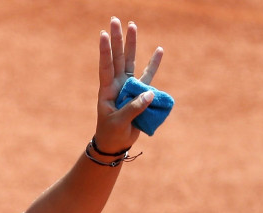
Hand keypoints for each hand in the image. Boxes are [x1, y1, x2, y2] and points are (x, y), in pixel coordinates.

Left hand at [94, 18, 163, 152]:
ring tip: (132, 25)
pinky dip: (154, 64)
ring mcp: (128, 86)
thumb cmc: (111, 132)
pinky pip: (148, 76)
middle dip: (117, 39)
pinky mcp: (139, 93)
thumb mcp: (119, 122)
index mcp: (107, 90)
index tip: (103, 34)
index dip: (105, 51)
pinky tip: (159, 50)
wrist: (115, 143)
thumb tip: (150, 93)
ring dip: (132, 44)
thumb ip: (134, 108)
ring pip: (131, 61)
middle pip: (117, 57)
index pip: (105, 66)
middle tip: (115, 20)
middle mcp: (116, 84)